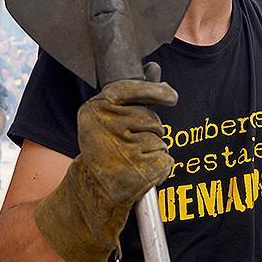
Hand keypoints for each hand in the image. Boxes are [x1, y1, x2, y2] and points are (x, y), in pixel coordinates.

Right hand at [34, 63, 176, 261]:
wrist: (90, 193)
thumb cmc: (103, 152)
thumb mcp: (108, 119)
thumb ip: (132, 95)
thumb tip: (152, 68)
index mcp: (94, 110)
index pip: (131, 89)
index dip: (154, 90)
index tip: (171, 96)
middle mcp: (106, 128)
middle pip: (152, 118)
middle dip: (150, 131)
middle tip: (129, 146)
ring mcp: (122, 150)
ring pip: (160, 140)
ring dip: (154, 150)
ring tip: (131, 160)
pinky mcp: (139, 172)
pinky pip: (166, 160)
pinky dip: (160, 167)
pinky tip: (141, 173)